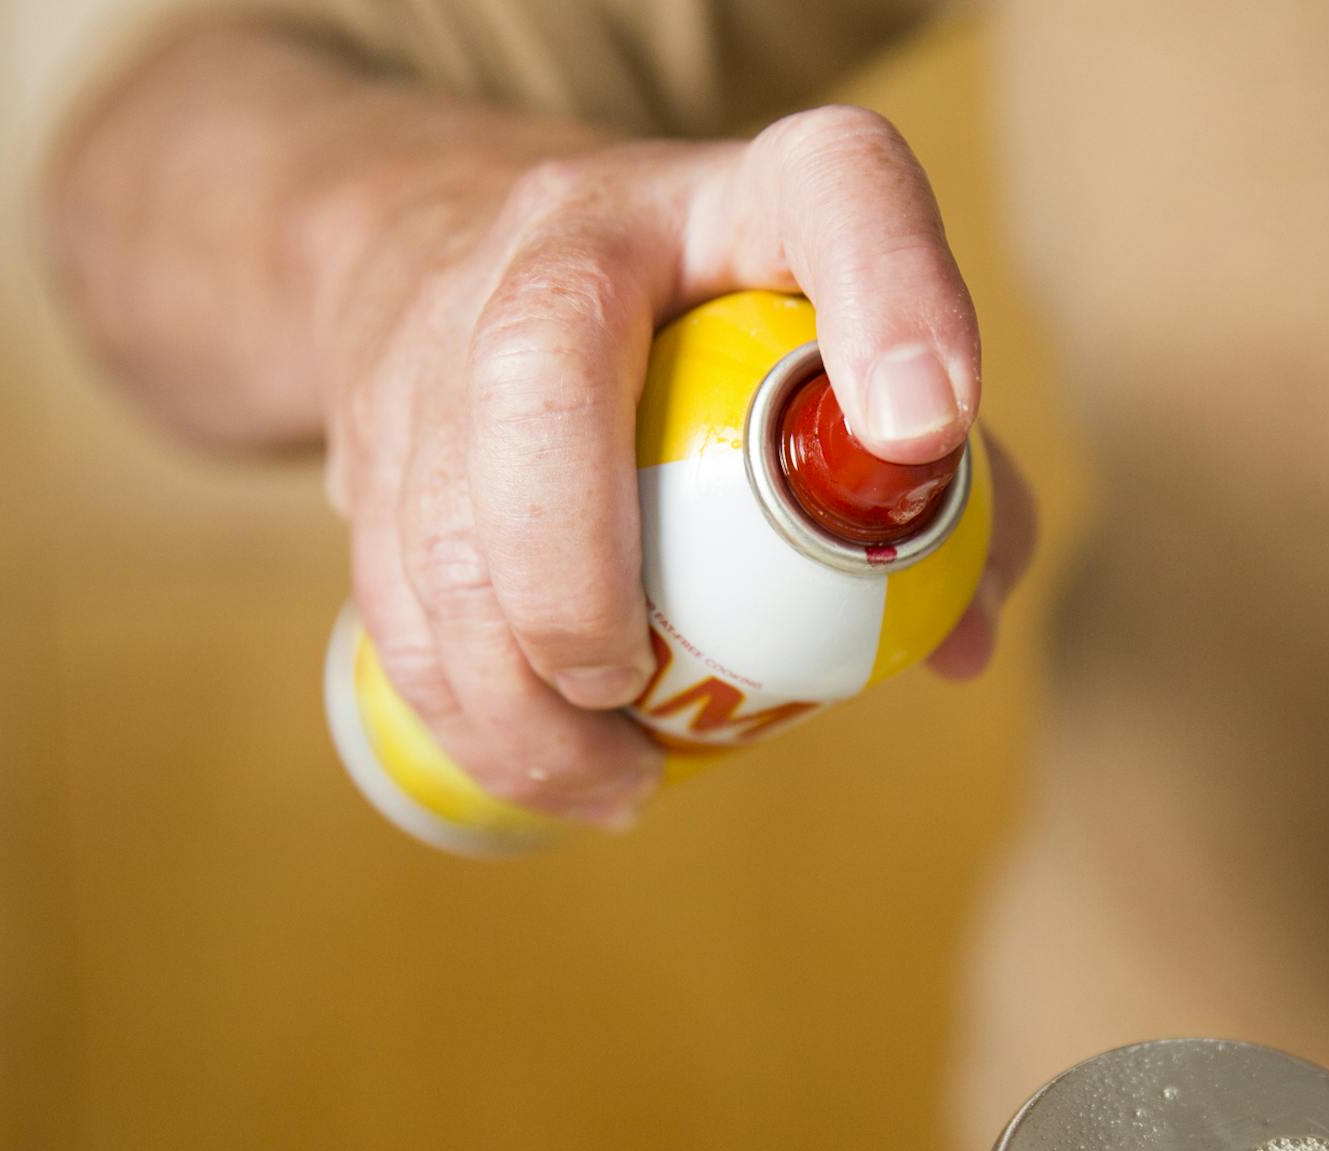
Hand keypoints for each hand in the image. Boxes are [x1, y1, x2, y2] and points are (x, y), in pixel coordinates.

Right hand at [313, 108, 1033, 826]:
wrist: (430, 236)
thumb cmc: (703, 326)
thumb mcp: (843, 362)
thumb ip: (942, 489)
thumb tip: (963, 641)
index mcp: (745, 196)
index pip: (836, 189)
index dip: (892, 295)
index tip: (928, 427)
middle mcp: (576, 232)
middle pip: (541, 357)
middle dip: (573, 560)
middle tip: (632, 683)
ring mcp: (443, 319)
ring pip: (432, 512)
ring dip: (512, 690)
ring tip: (618, 782)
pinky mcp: (365, 426)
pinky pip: (387, 590)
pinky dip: (463, 710)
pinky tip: (552, 773)